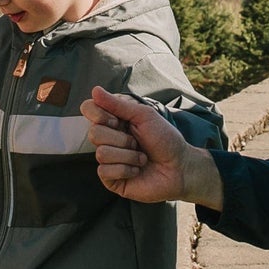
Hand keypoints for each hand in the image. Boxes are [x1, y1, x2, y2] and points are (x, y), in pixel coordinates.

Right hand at [82, 86, 223, 208]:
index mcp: (114, 120)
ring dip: (129, 155)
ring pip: (101, 153)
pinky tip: (137, 170)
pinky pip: (104, 171)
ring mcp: (108, 160)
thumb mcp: (144, 115)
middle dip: (121, 139)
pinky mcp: (111, 179)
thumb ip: (118, 104)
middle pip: (94, 133)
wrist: (180, 167)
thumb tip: (95, 90)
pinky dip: (126, 169)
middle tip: (137, 142)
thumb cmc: (165, 140)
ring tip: (142, 158)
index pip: (88, 109)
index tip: (119, 121)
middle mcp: (108, 138)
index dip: (100, 114)